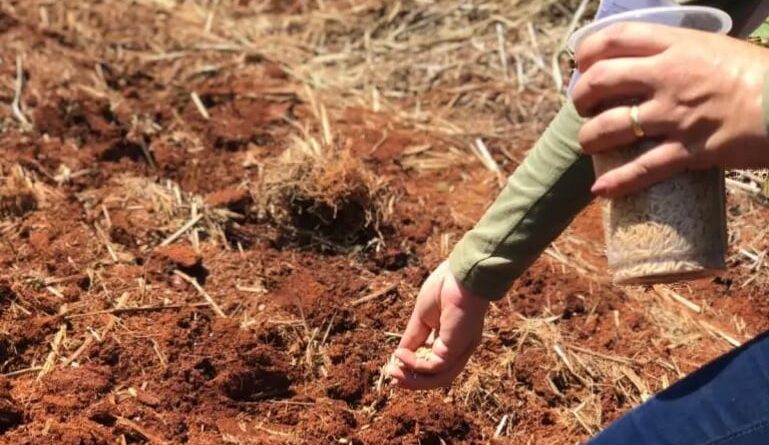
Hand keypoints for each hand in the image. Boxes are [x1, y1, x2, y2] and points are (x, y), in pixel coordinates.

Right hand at [387, 261, 488, 389]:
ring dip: (414, 380)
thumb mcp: (422, 316)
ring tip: (394, 375)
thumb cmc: (445, 287)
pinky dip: (415, 364)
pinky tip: (401, 355)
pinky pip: (435, 366)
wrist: (460, 274)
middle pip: (439, 375)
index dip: (415, 368)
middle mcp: (460, 348)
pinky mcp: (457, 348)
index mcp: (454, 338)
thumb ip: (414, 337)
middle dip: (414, 380)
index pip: (435, 362)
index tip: (395, 369)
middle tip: (393, 378)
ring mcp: (461, 349)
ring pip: (439, 378)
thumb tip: (400, 355)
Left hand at [571, 23, 768, 197]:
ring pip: (610, 126)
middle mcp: (669, 76)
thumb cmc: (758, 74)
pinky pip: (642, 169)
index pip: (614, 38)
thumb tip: (646, 62)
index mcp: (677, 45)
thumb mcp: (714, 49)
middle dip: (580, 97)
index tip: (582, 65)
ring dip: (589, 138)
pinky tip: (601, 189)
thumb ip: (677, 53)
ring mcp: (676, 115)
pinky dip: (617, 182)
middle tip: (582, 107)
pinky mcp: (689, 150)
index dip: (587, 53)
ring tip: (589, 142)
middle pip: (600, 81)